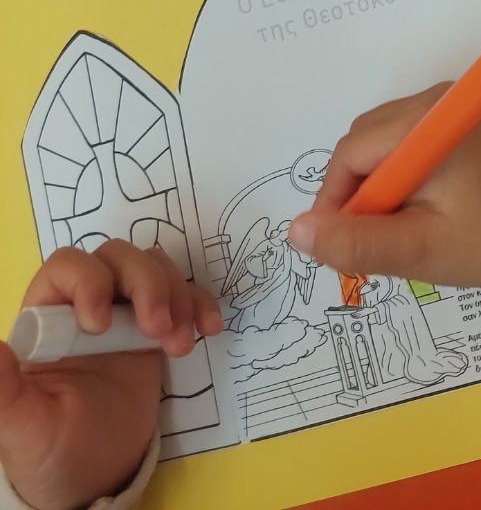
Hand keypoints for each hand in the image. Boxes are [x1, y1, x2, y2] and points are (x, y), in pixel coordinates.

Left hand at [0, 243, 221, 509]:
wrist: (94, 475)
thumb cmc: (50, 450)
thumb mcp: (21, 427)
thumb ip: (3, 392)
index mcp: (47, 317)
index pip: (68, 267)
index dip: (89, 281)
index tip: (101, 326)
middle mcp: (86, 304)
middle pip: (119, 257)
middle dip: (147, 284)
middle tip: (159, 330)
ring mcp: (125, 313)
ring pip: (153, 267)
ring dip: (176, 295)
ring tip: (180, 344)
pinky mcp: (157, 328)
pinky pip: (184, 295)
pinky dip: (200, 305)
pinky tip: (208, 329)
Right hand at [288, 86, 480, 288]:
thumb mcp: (419, 249)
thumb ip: (358, 242)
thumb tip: (298, 231)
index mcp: (425, 120)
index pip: (351, 153)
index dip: (336, 200)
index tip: (340, 245)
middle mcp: (435, 98)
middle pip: (363, 143)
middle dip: (358, 194)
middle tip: (378, 242)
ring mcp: (448, 105)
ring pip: (381, 143)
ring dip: (379, 186)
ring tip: (402, 229)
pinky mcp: (458, 118)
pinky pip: (405, 142)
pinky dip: (400, 175)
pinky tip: (419, 209)